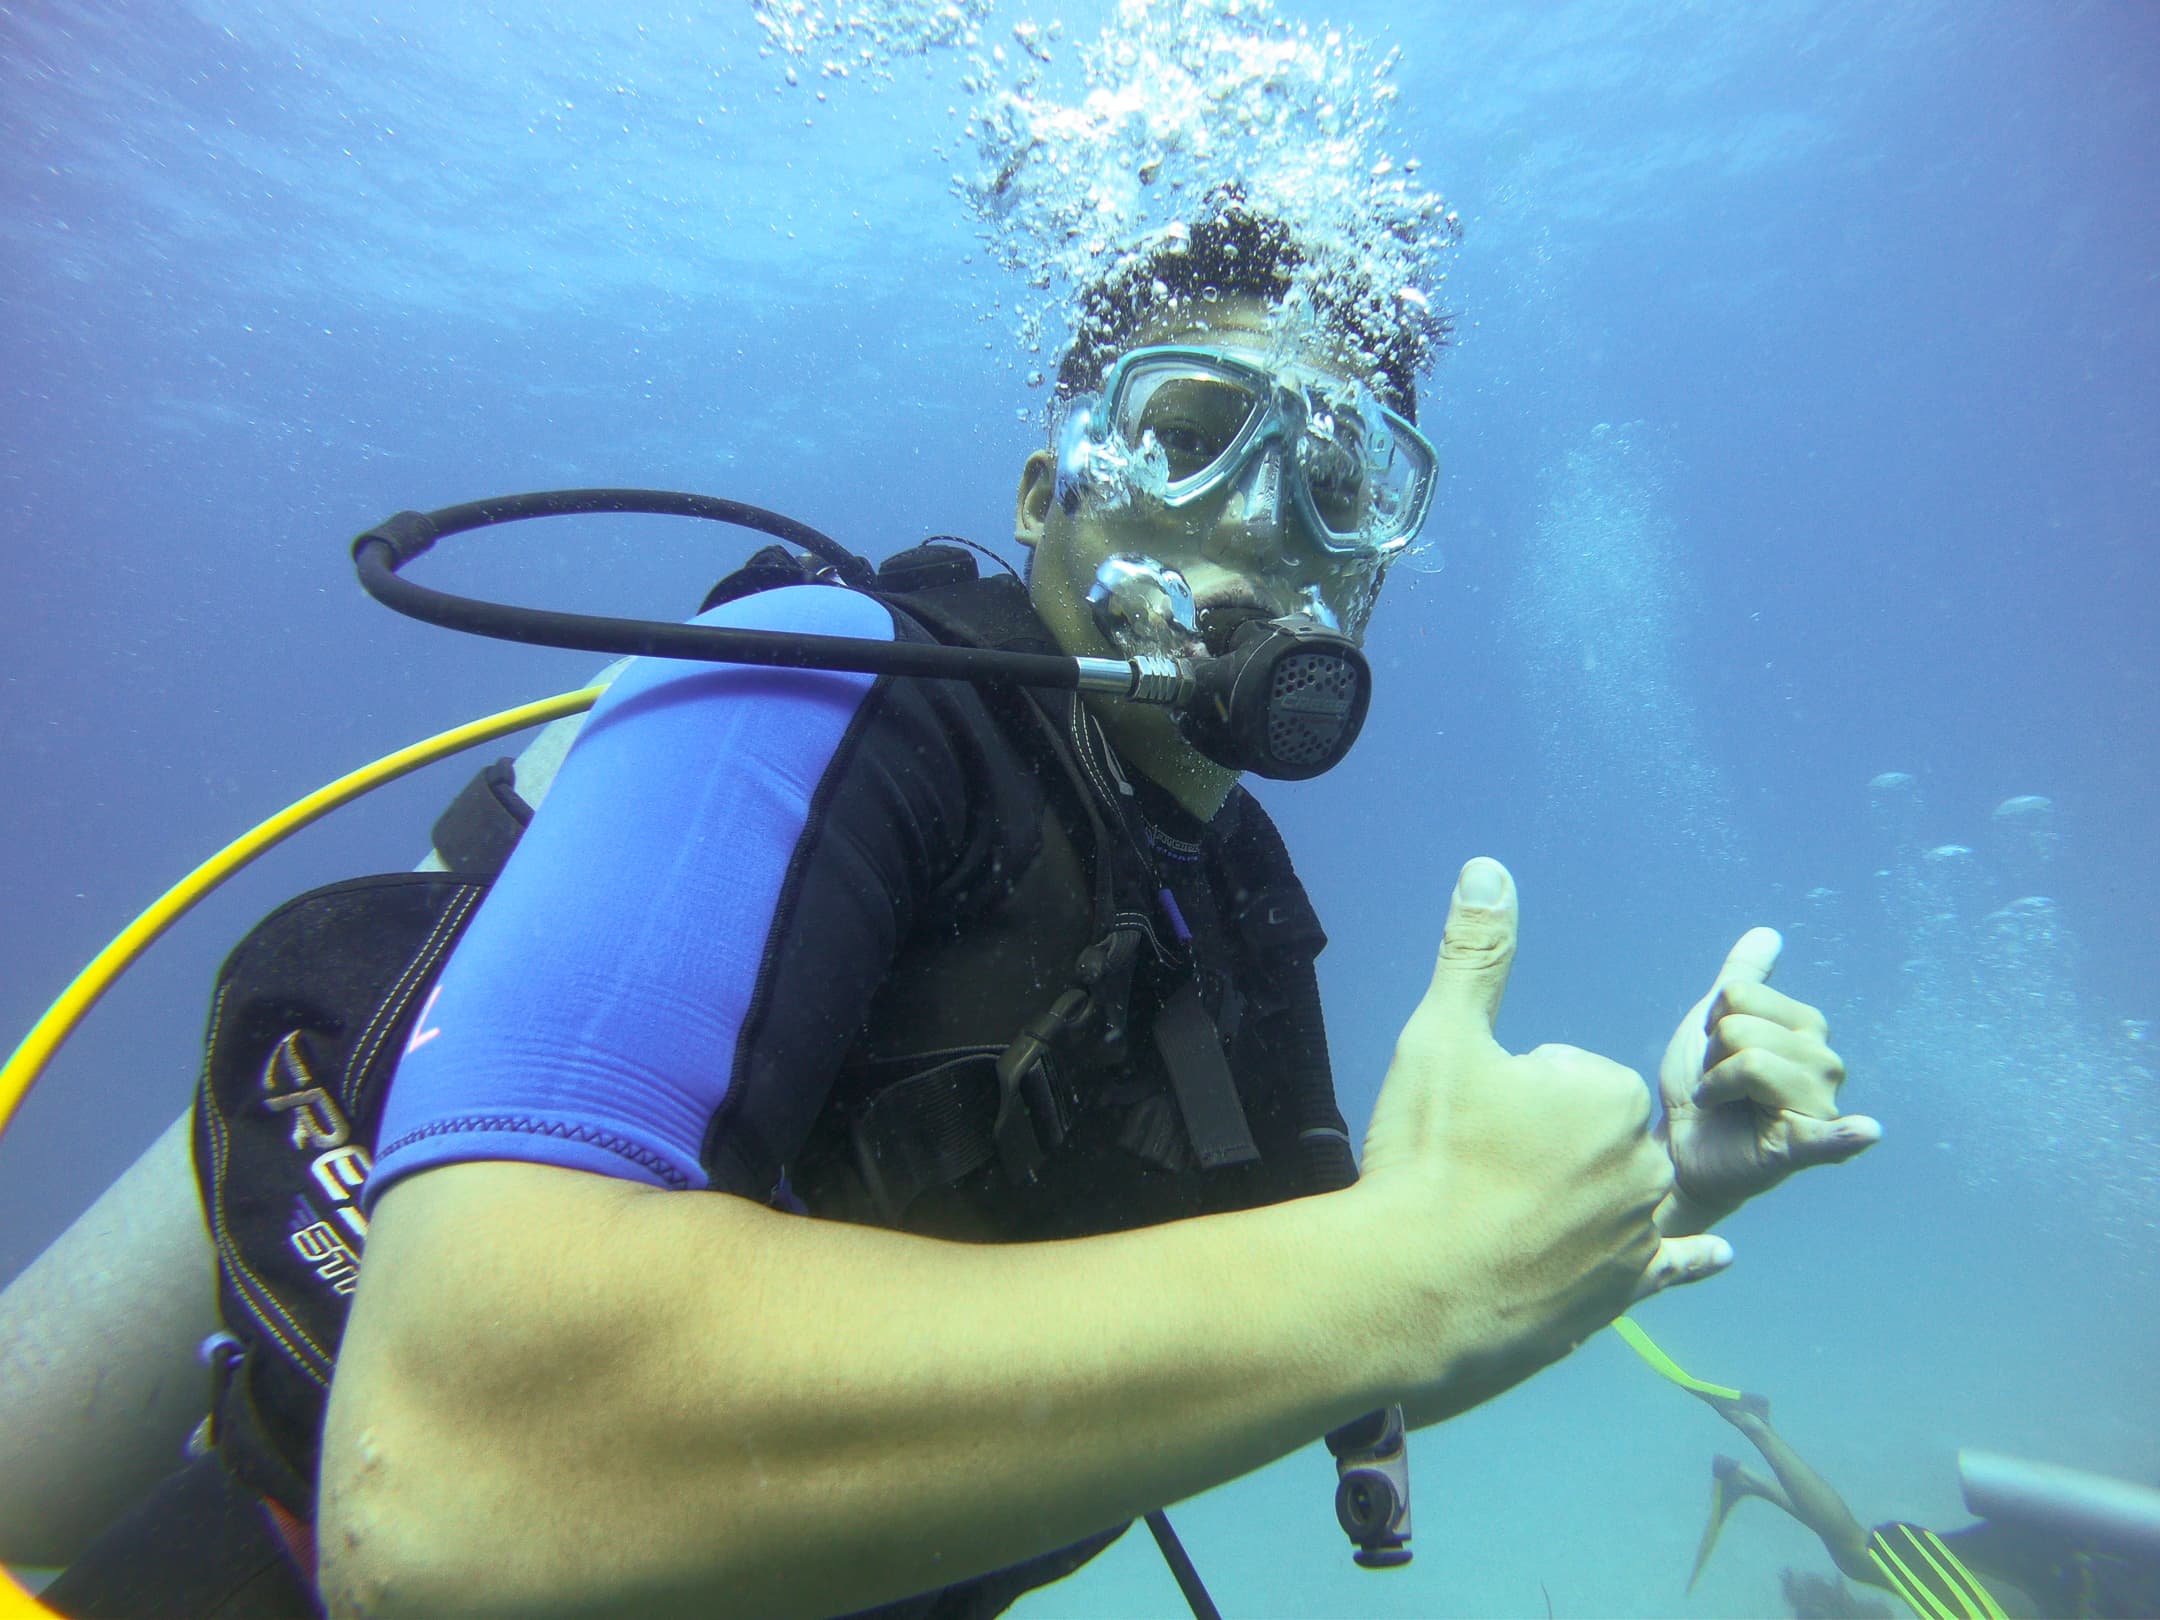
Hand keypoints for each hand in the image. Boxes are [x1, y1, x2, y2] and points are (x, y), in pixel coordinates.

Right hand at [1357, 858, 1733, 1428]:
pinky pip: (1667, 1265)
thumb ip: (1476, 951)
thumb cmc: (1429, 1156)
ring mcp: (1637, 1233)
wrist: (1414, 1288)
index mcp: (1609, 1094)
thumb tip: (1490, 869)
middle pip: (1590, 1131)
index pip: (1568, 1071)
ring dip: (1569, 1199)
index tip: (1475, 1120)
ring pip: (1611, 1192)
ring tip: (1495, 1219)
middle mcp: (1643, 1162)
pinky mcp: (1624, 1292)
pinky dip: (1682, 1261)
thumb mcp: (1442, 1035)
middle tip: (1477, 1166)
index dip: (1514, 1091)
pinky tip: (1709, 1256)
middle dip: (1544, 1141)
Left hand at [1653, 928, 1881, 1233]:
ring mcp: (1821, 1104)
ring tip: (1724, 1106)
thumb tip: (1768, 934)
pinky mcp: (1804, 1147)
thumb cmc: (1706, 1087)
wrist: (1682, 1147)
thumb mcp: (1716, 1024)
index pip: (1737, 995)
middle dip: (1710, 1058)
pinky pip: (1829, 1137)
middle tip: (1718, 1087)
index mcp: (1808, 1028)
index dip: (1710, 1025)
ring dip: (1714, 1086)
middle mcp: (1825, 1062)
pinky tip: (1865, 1132)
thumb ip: (1744, 979)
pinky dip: (1846, 1135)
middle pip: (1739, 1028)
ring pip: (1747, 1062)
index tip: (1715, 1055)